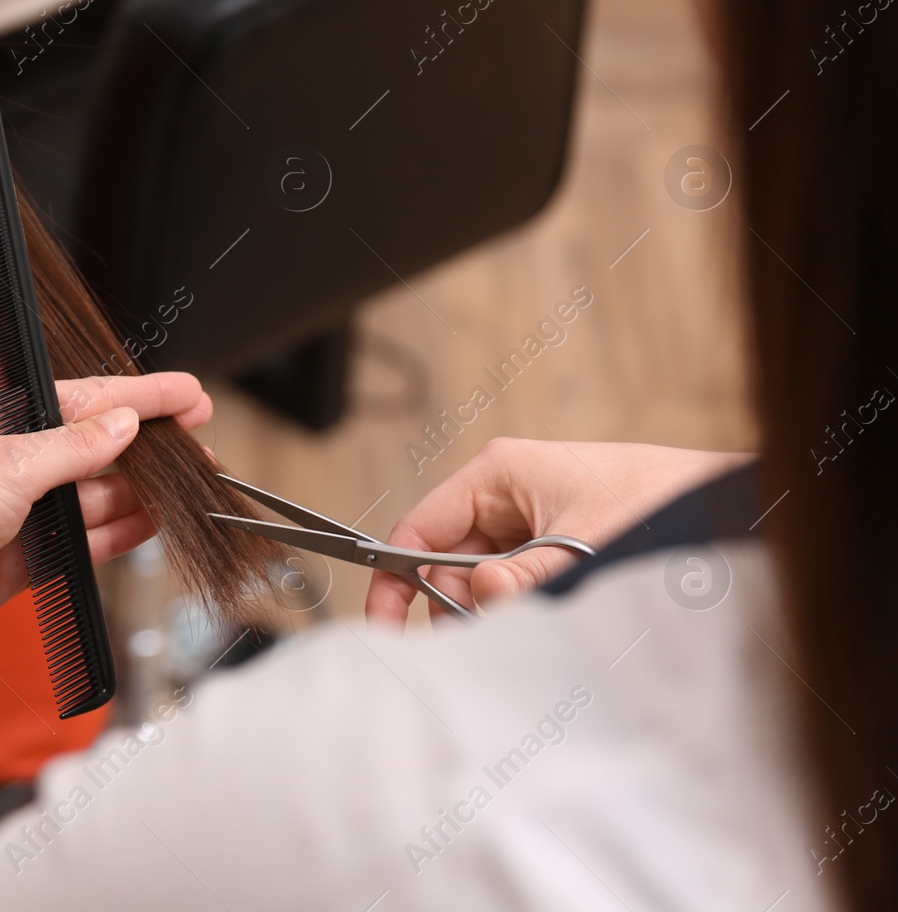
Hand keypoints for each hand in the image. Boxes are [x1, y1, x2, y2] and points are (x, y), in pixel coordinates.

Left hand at [0, 372, 211, 645]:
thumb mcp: (11, 464)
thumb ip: (76, 448)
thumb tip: (125, 424)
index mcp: (6, 419)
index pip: (89, 399)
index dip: (144, 397)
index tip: (191, 395)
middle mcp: (15, 461)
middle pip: (98, 448)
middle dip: (151, 447)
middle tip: (202, 445)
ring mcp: (20, 510)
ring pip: (96, 497)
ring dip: (141, 493)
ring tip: (189, 489)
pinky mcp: (22, 556)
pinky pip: (83, 541)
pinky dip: (118, 534)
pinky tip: (152, 525)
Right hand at [363, 438, 754, 627]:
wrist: (727, 504)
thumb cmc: (663, 500)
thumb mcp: (590, 542)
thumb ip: (532, 576)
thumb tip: (484, 596)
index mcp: (497, 474)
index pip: (419, 531)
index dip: (396, 581)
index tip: (388, 629)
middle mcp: (504, 498)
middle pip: (446, 566)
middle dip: (457, 607)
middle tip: (483, 641)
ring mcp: (527, 525)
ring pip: (480, 584)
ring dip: (494, 613)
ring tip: (531, 628)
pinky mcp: (550, 551)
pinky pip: (514, 589)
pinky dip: (521, 612)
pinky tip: (546, 622)